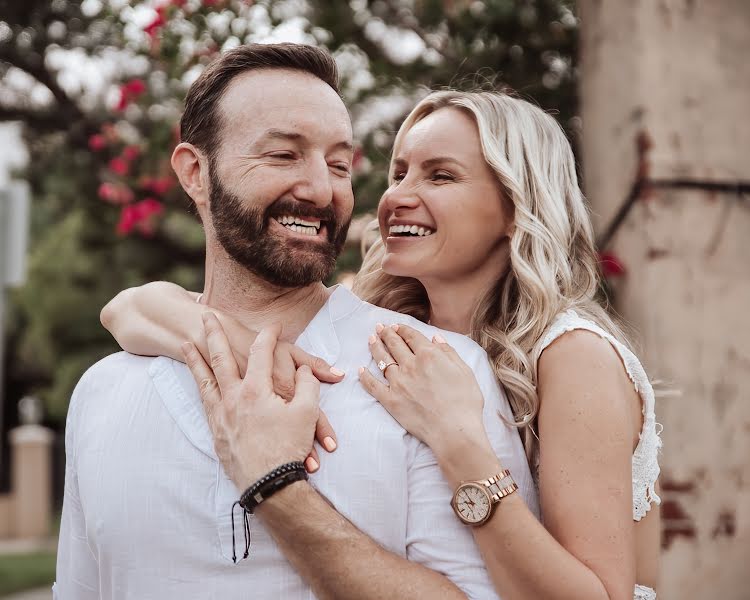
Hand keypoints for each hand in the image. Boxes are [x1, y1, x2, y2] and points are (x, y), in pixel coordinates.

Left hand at [182, 313, 320, 489]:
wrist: (270, 485)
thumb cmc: (289, 448)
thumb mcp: (307, 411)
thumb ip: (307, 384)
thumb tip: (304, 370)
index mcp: (256, 390)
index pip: (261, 352)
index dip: (269, 335)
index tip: (274, 325)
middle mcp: (233, 397)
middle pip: (220, 357)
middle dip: (214, 334)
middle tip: (205, 315)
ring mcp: (221, 414)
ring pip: (204, 379)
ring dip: (195, 359)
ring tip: (185, 343)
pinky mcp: (216, 430)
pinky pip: (204, 401)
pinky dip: (200, 386)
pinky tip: (198, 382)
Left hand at [358, 324, 486, 454]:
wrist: (454, 431)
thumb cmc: (465, 403)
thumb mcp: (465, 372)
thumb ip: (449, 352)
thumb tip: (436, 338)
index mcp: (429, 356)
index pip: (411, 336)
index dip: (402, 329)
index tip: (396, 326)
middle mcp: (411, 366)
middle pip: (394, 344)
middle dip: (386, 333)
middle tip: (379, 327)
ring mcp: (398, 383)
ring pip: (382, 360)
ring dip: (375, 347)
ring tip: (370, 339)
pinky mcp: (391, 400)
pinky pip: (373, 386)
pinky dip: (365, 377)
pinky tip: (360, 370)